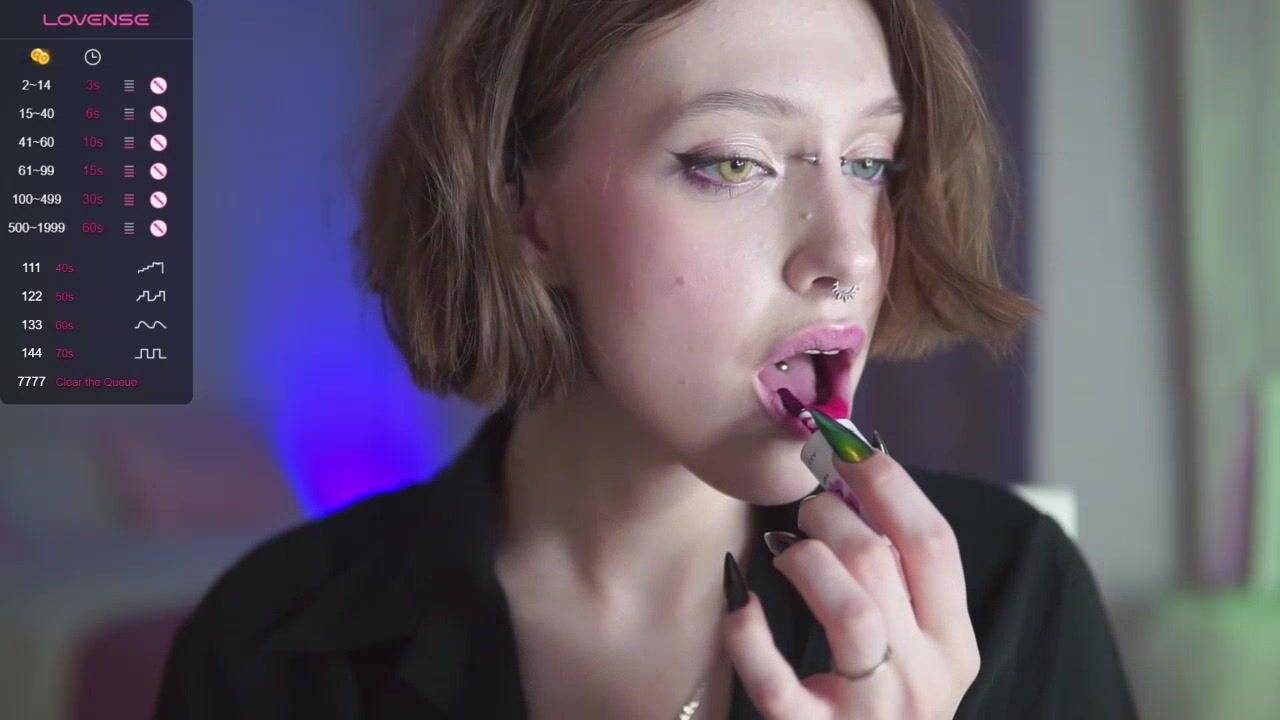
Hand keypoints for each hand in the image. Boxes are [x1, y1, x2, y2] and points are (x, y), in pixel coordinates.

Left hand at [722, 436, 980, 718]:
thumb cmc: (879, 703)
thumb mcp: (910, 645)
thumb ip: (896, 576)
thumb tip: (854, 477)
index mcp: (953, 645)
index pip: (934, 541)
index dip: (888, 481)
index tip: (848, 443)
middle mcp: (924, 679)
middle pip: (883, 563)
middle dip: (831, 515)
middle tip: (806, 509)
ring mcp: (872, 713)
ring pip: (850, 611)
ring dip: (806, 560)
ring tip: (784, 550)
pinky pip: (775, 681)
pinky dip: (748, 634)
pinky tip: (738, 600)